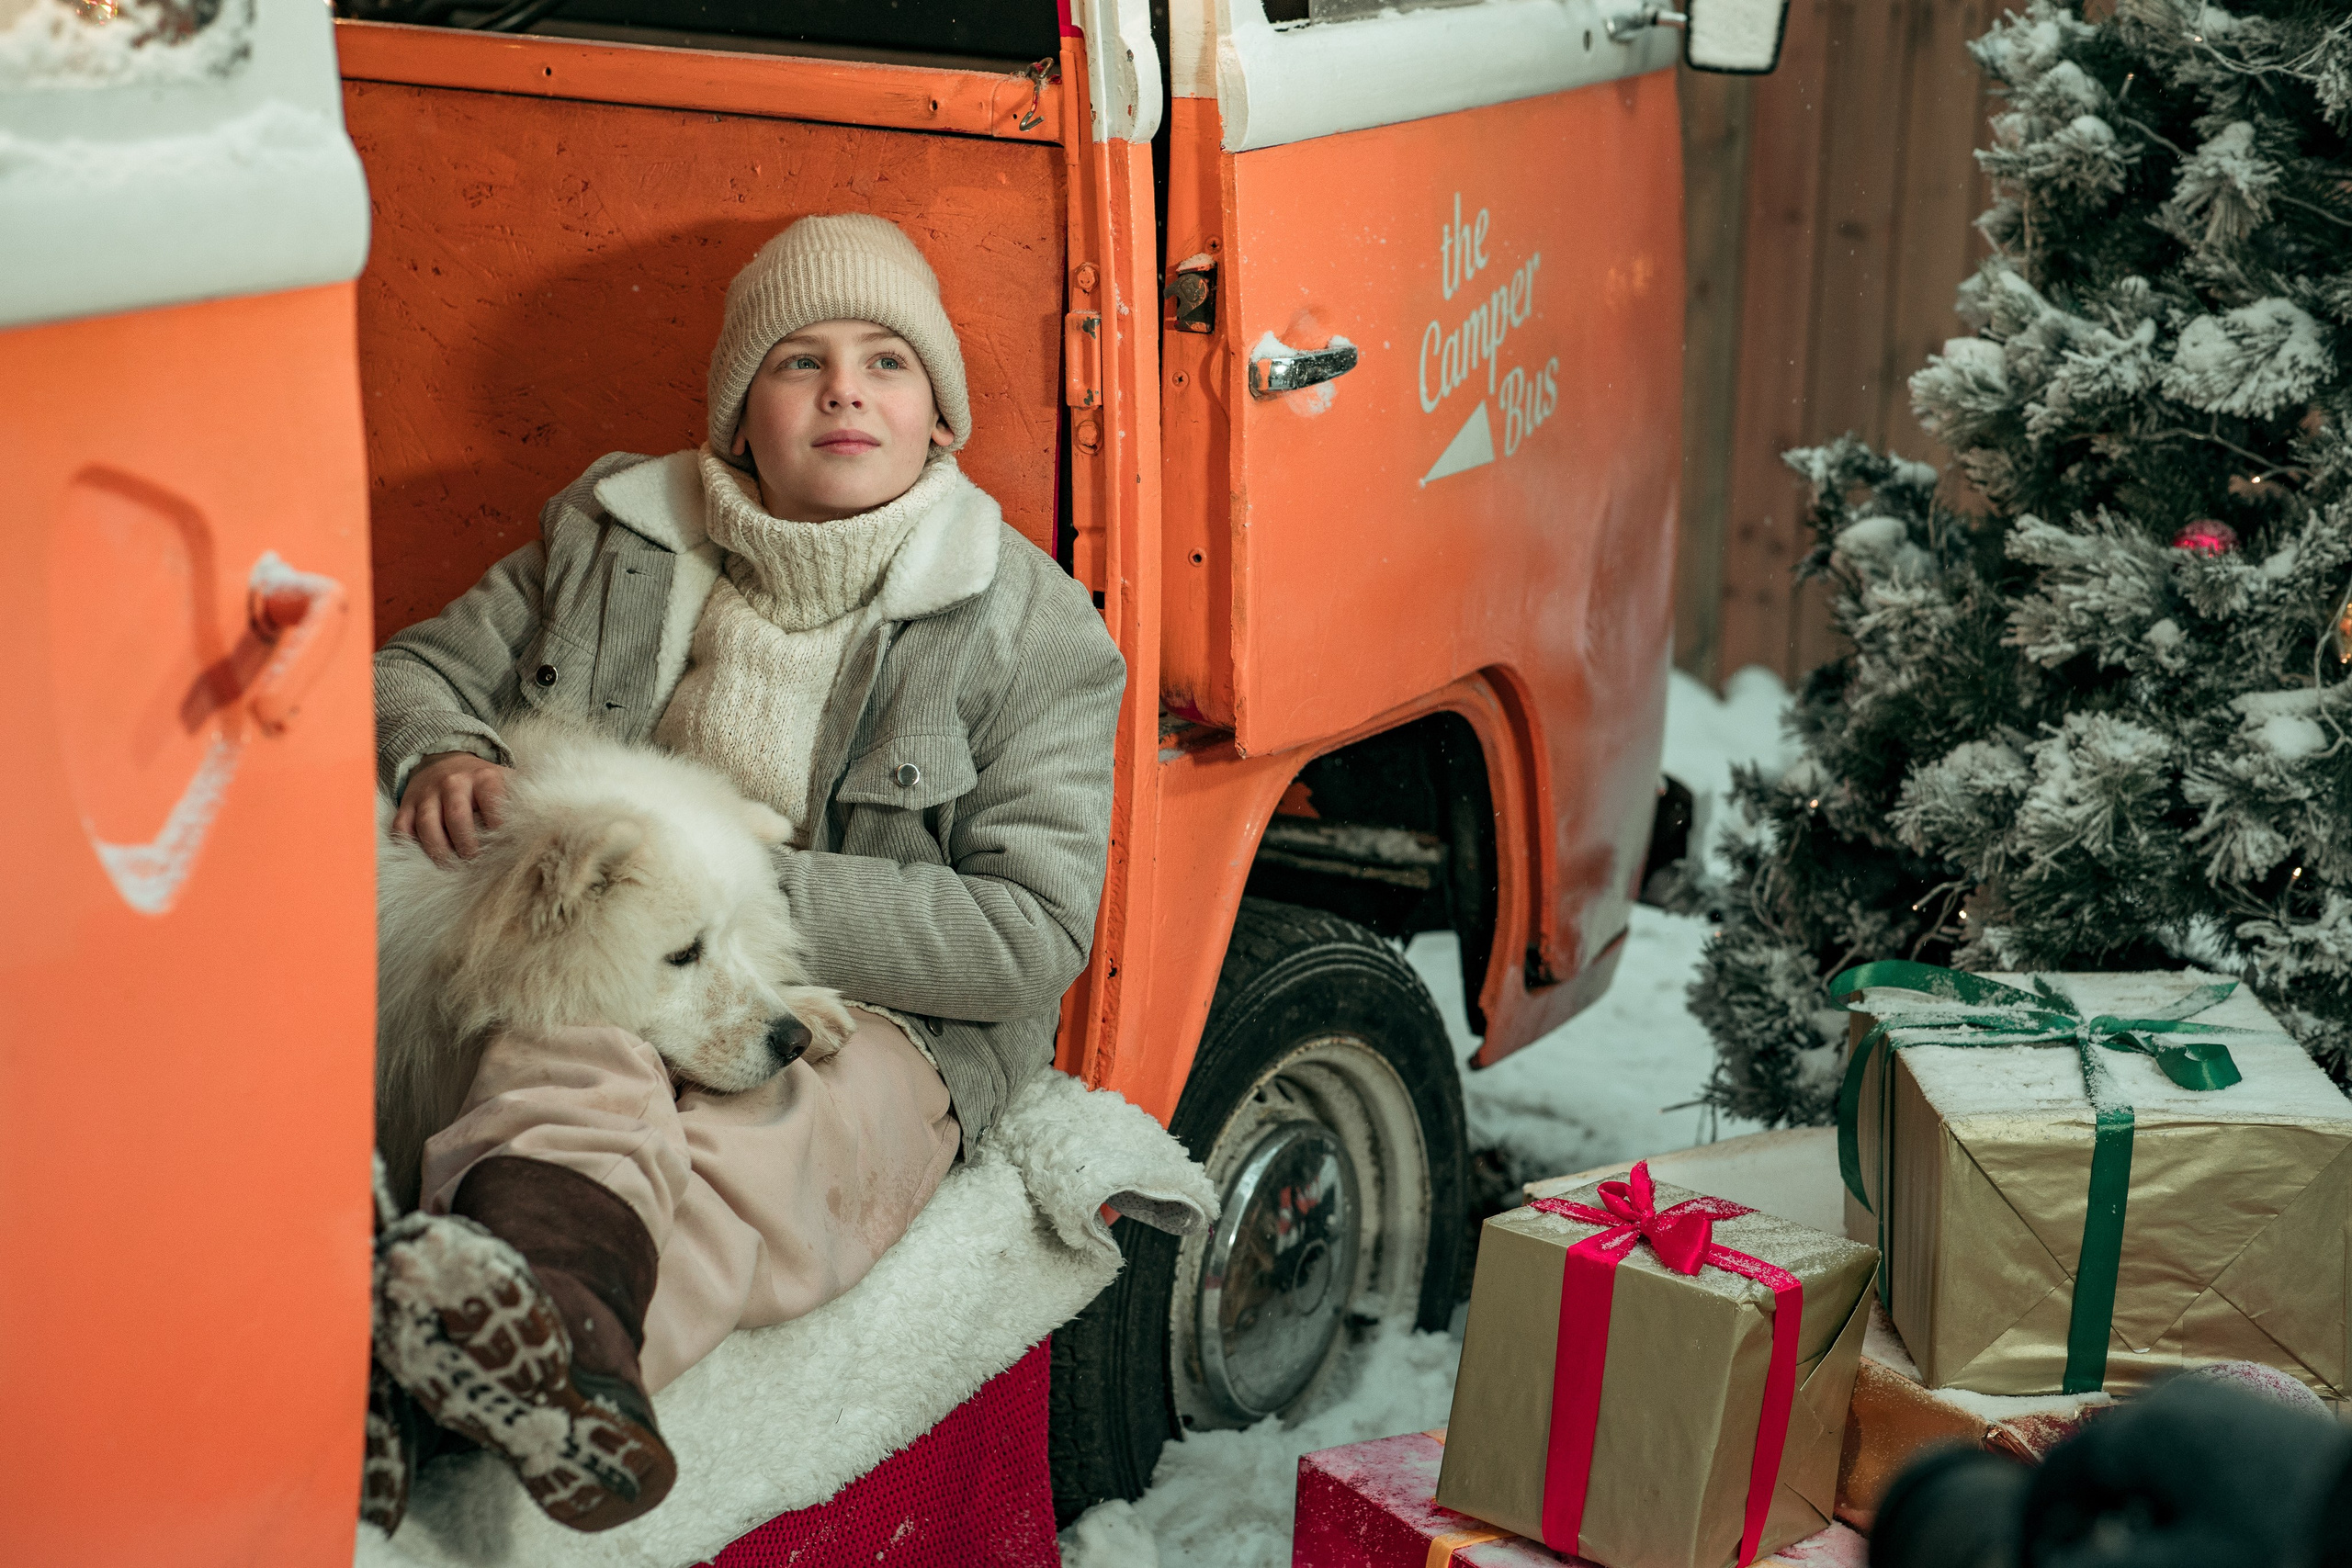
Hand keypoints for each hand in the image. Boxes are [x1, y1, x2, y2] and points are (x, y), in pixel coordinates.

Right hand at [394, 751, 510, 863]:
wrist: (444, 759)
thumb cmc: (483, 782)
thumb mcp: (505, 781)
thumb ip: (521, 800)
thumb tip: (548, 826)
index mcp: (484, 778)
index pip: (492, 805)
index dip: (498, 831)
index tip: (505, 853)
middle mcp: (454, 782)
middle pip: (457, 819)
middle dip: (467, 848)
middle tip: (476, 867)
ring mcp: (427, 793)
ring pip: (429, 827)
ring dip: (440, 852)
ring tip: (452, 870)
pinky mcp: (407, 804)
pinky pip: (402, 828)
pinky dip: (409, 846)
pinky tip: (423, 860)